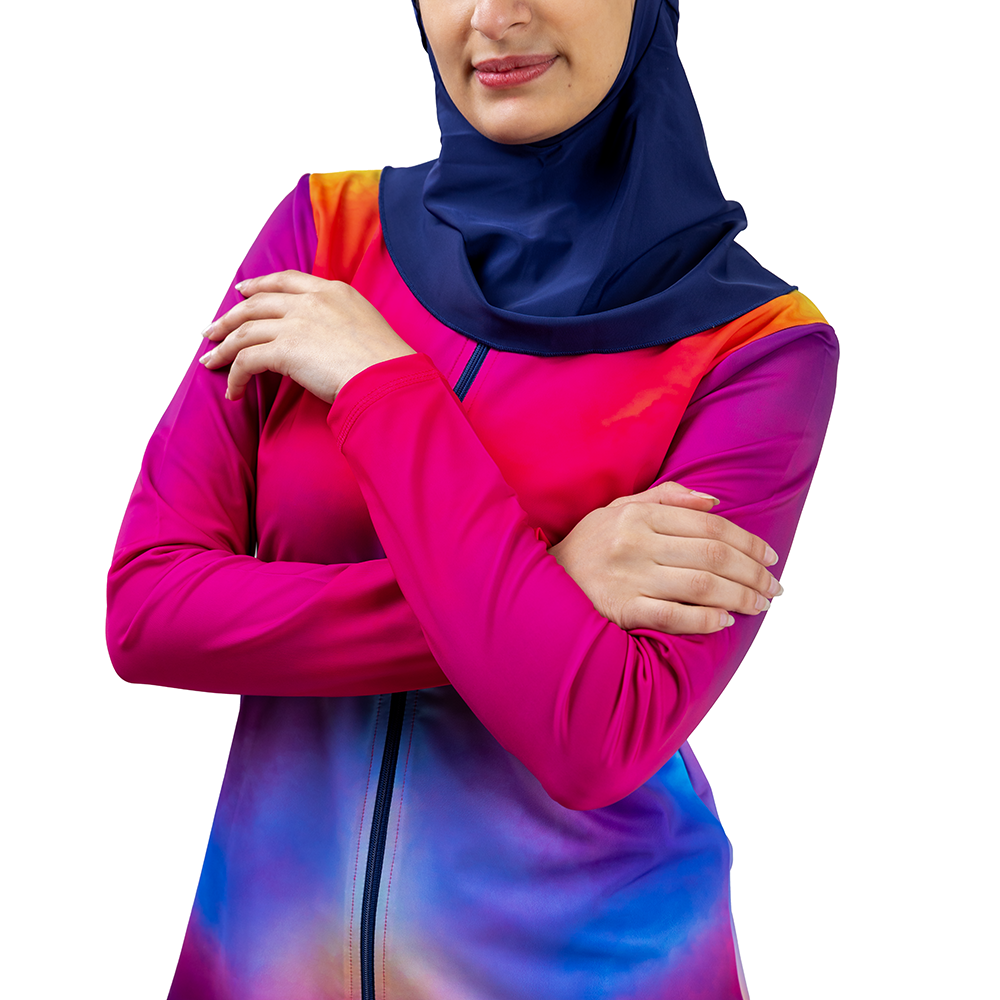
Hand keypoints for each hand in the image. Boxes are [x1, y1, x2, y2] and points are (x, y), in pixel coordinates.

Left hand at [198, 271, 415, 402]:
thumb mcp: (365, 326)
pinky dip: (235, 376)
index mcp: (333, 291)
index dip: (259, 285)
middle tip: (213, 331)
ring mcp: (296, 323)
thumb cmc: (387, 363)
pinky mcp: (285, 350)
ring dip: (224, 348)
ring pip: (245, 330)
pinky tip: (234, 391)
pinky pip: (247, 361)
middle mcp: (311, 301)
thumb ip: (340, 322)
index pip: (285, 280)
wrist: (389, 377)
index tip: (242, 291)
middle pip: (256, 303)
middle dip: (229, 318)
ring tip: (211, 362)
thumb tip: (322, 340)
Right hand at [548, 481, 782, 634]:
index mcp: (638, 514)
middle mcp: (635, 542)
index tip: (770, 558)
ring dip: (740, 596)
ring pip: (702, 584)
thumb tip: (714, 501)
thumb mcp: (617, 509)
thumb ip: (666, 499)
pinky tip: (725, 621)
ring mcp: (628, 576)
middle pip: (713, 555)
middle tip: (774, 588)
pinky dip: (706, 619)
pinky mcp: (620, 609)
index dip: (748, 542)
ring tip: (759, 605)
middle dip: (753, 573)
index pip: (709, 525)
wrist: (540, 584)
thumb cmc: (587, 546)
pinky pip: (674, 615)